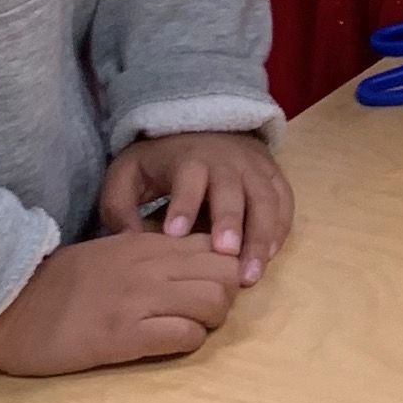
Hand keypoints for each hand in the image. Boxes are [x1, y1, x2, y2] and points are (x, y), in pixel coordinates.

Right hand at [0, 232, 240, 376]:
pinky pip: (186, 336)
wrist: (7, 306)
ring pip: (215, 303)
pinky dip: (187, 342)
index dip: (222, 270)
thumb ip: (150, 255)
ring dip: (209, 322)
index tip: (207, 288)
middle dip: (225, 297)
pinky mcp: (125, 335)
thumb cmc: (57, 285)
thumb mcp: (110, 254)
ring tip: (185, 330)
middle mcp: (150, 266)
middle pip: (227, 273)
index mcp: (146, 244)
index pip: (216, 246)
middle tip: (201, 314)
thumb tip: (189, 266)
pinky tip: (166, 344)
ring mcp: (139, 299)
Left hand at [100, 130, 293, 283]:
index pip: (188, 179)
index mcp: (189, 159)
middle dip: (230, 222)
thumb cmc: (163, 162)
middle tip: (225, 254)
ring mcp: (256, 170)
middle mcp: (228, 162)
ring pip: (265, 202)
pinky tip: (269, 257)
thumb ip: (119, 205)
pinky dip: (279, 231)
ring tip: (250, 274)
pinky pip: (284, 205)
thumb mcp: (129, 173)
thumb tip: (127, 241)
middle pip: (232, 191)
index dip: (183, 204)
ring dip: (260, 237)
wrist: (207, 128)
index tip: (174, 234)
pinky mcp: (275, 179)